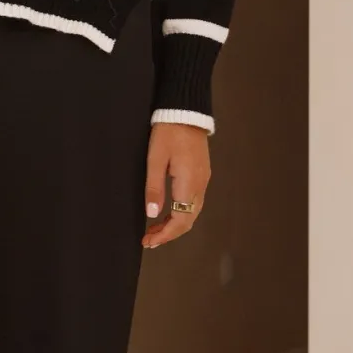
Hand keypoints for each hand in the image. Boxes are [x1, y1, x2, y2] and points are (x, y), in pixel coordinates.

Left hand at [142, 122, 209, 248]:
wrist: (186, 111)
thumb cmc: (169, 131)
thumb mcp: (155, 159)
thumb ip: (154, 187)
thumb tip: (152, 213)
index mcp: (189, 183)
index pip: (180, 220)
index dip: (165, 235)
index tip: (149, 240)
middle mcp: (200, 184)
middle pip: (188, 220)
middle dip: (169, 233)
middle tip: (150, 239)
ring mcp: (203, 179)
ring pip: (192, 212)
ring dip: (175, 224)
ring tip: (155, 228)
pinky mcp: (202, 173)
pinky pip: (194, 201)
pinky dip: (182, 212)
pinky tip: (168, 211)